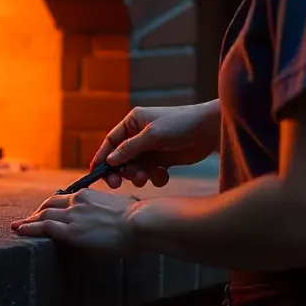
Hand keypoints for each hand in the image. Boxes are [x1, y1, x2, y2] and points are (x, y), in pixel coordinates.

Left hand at [11, 188, 139, 252]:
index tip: (46, 210)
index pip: (65, 198)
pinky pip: (44, 228)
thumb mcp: (122, 207)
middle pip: (50, 204)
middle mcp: (77, 201)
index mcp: (89, 195)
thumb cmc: (138, 218)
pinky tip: (19, 231)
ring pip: (43, 214)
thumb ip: (112, 210)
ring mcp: (73, 216)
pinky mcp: (71, 231)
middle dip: (37, 212)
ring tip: (17, 227)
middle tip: (28, 220)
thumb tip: (116, 215)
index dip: (53, 205)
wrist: (140, 222)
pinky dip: (29, 228)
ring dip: (29, 221)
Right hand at [91, 102, 219, 189]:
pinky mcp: (163, 160)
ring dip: (139, 176)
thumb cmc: (180, 125)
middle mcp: (139, 135)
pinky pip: (151, 174)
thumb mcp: (152, 135)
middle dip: (122, 170)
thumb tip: (109, 160)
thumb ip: (130, 149)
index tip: (96, 174)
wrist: (209, 130)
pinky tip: (165, 175)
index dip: (102, 157)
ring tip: (148, 176)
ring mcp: (151, 149)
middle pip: (121, 158)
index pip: (111, 141)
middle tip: (120, 183)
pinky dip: (155, 177)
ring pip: (136, 169)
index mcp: (133, 122)